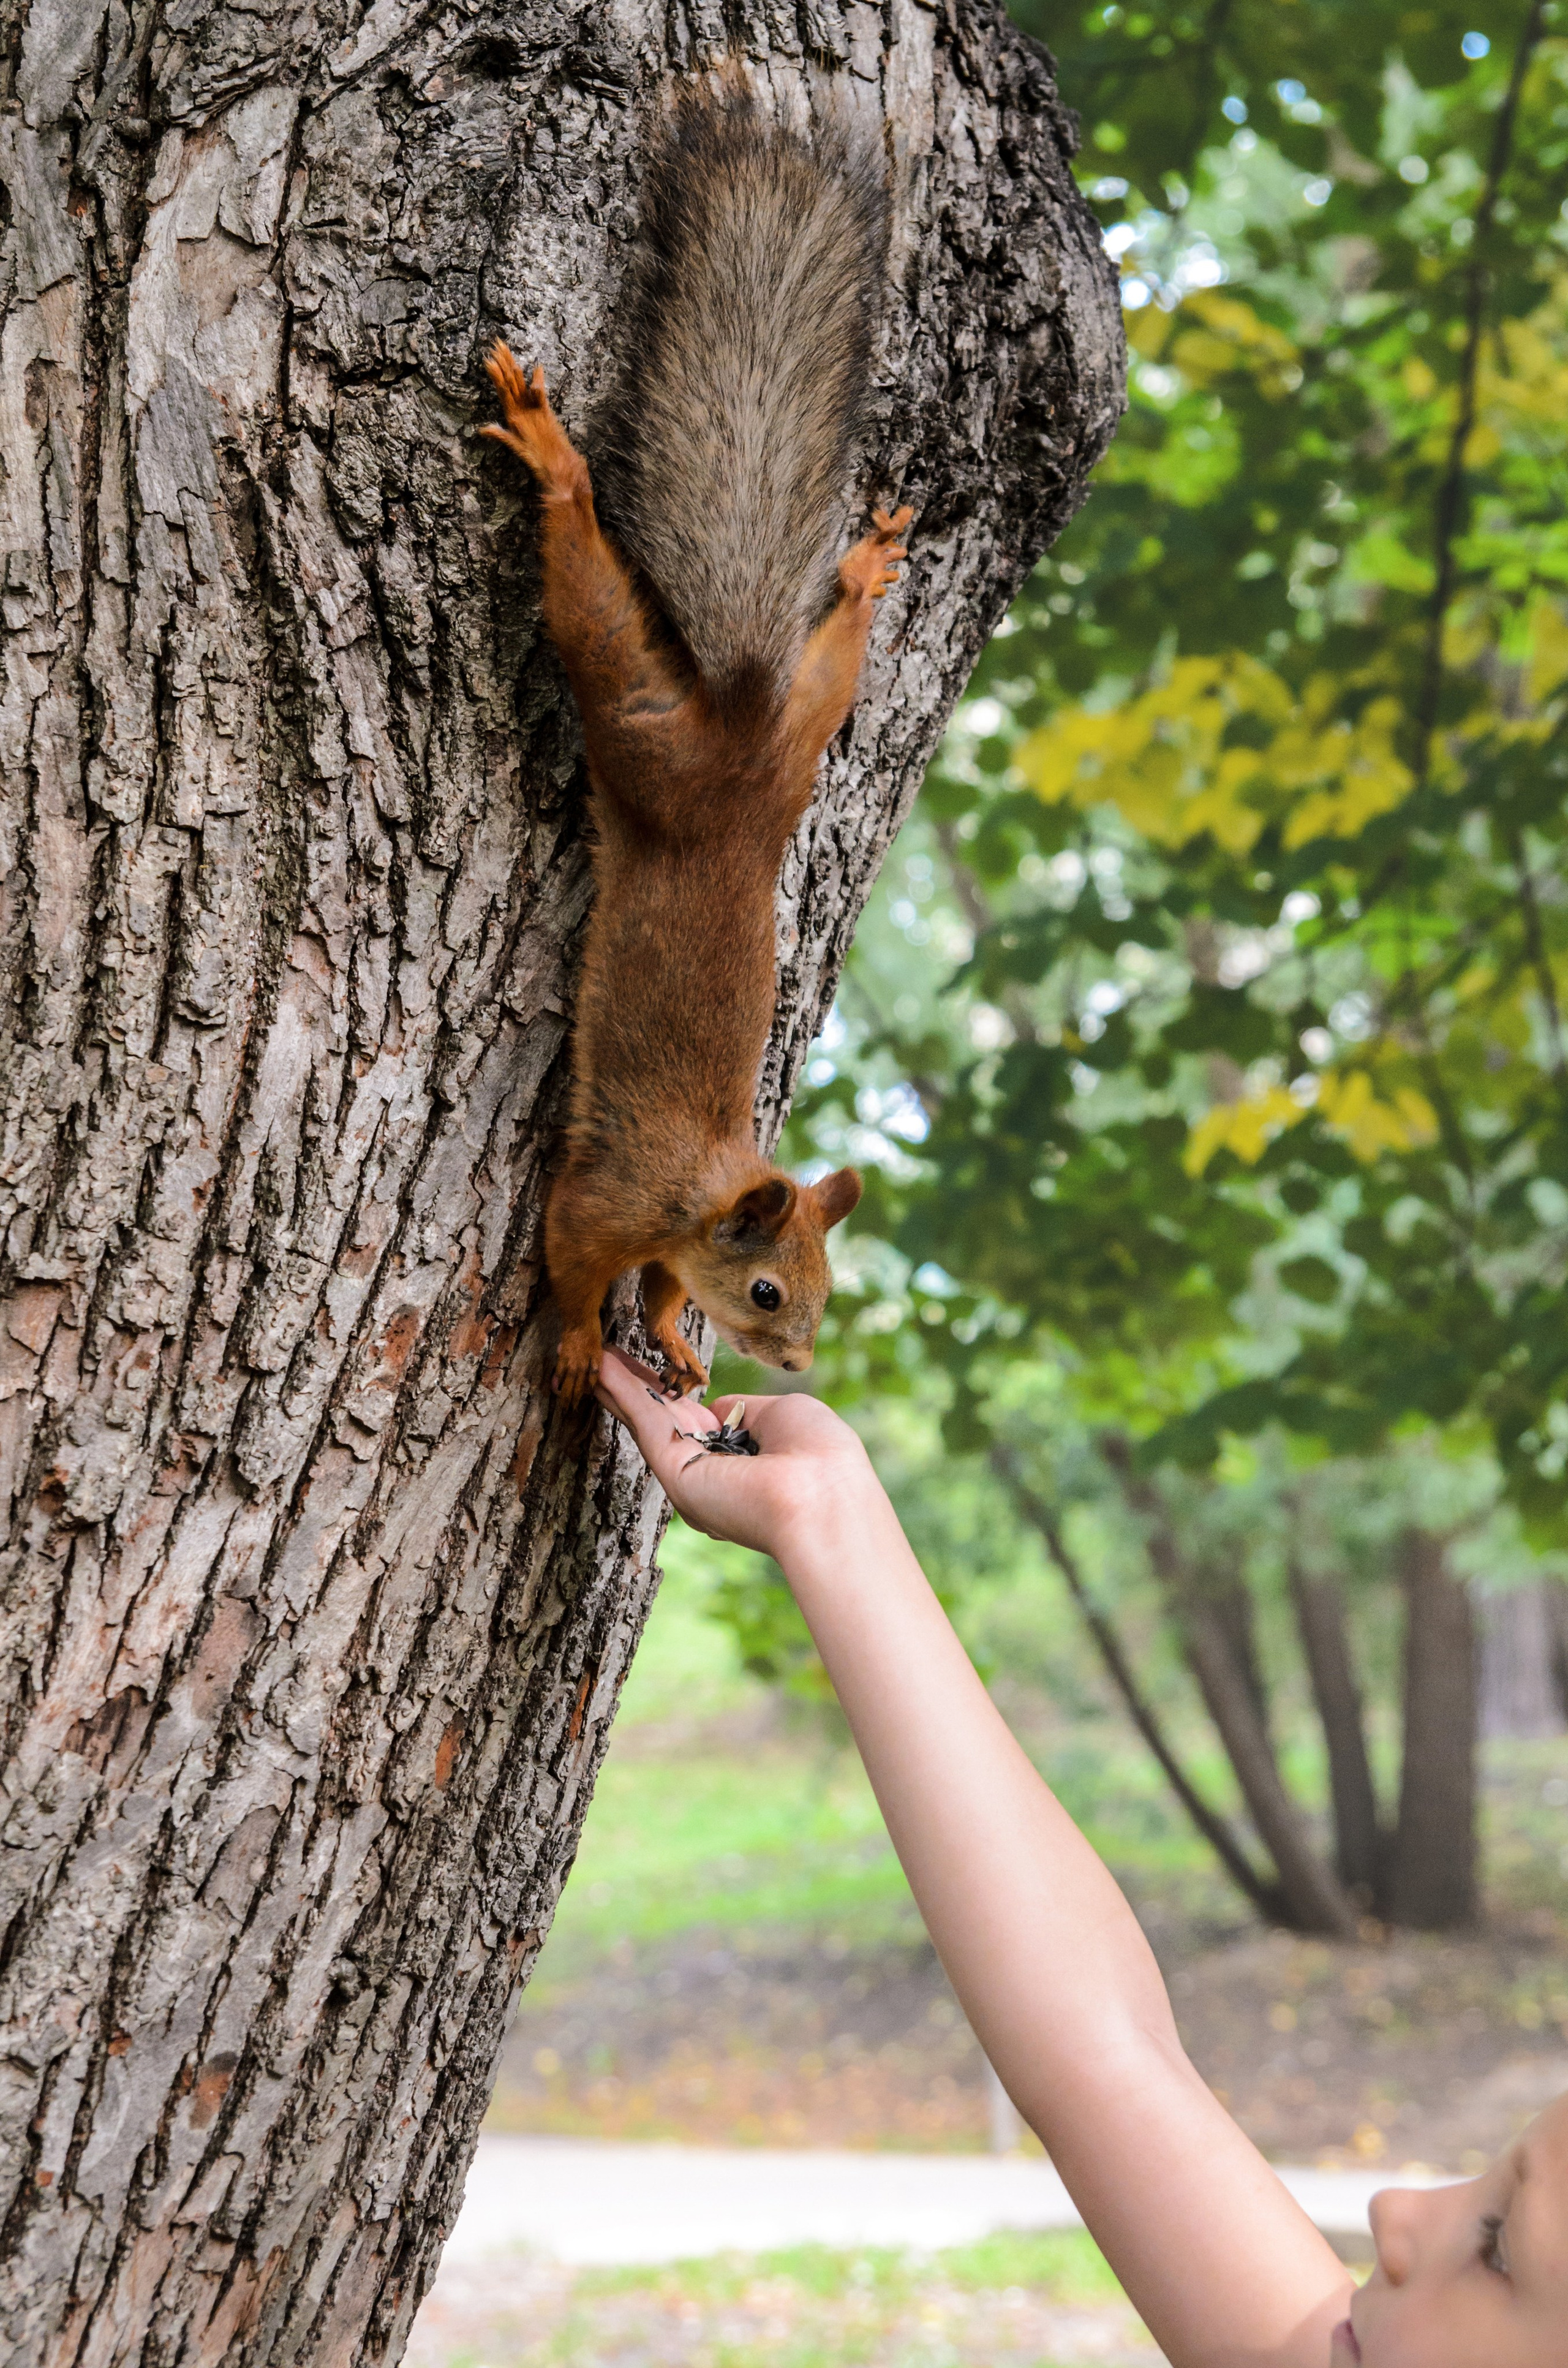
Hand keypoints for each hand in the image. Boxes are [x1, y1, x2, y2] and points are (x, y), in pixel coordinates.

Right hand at [593, 1348, 878, 1559]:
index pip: (700, 1419)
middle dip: (638, 1385)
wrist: (821, 1496)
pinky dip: (621, 1393)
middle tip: (608, 1355)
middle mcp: (713, 1472)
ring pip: (648, 1420)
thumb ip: (748, 1410)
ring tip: (593, 1353)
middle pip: (665, 1418)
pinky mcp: (675, 1474)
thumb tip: (720, 1408)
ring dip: (619, 1385)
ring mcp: (691, 1475)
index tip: (655, 1367)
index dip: (675, 1391)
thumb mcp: (788, 1415)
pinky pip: (644, 1424)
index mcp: (744, 1458)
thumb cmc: (820, 1455)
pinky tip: (601, 1367)